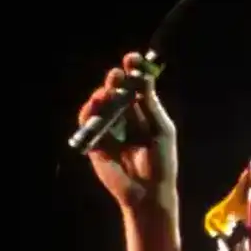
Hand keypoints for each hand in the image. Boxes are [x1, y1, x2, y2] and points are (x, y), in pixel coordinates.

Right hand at [78, 52, 178, 218]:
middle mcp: (125, 115)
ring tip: (105, 94)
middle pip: (116, 90)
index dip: (133, 69)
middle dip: (115, 80)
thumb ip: (150, 105)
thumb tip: (145, 77)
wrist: (149, 192)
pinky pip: (88, 123)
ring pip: (100, 104)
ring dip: (101, 96)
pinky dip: (89, 113)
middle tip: (117, 74)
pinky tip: (94, 107)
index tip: (132, 58)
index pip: (136, 83)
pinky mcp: (96, 142)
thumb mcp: (160, 130)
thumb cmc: (162, 161)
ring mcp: (110, 127)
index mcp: (143, 109)